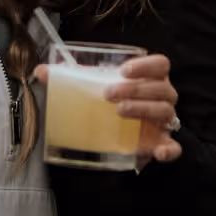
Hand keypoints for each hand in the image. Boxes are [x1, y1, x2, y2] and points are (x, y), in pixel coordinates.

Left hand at [32, 55, 181, 167]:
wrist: (121, 132)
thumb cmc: (112, 102)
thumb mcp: (94, 87)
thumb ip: (70, 78)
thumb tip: (41, 72)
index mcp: (150, 78)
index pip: (160, 64)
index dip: (146, 65)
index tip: (123, 70)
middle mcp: (162, 96)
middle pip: (161, 88)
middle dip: (136, 88)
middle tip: (109, 94)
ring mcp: (164, 121)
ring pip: (165, 111)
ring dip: (144, 109)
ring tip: (119, 111)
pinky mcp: (162, 143)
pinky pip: (174, 147)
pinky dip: (169, 149)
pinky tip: (159, 151)